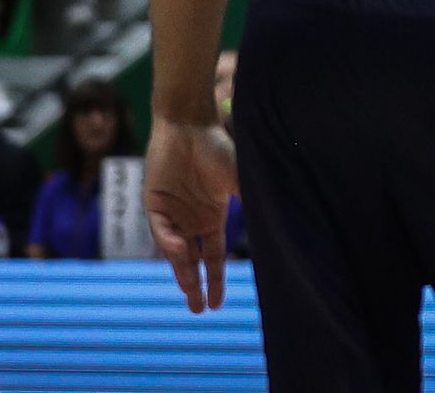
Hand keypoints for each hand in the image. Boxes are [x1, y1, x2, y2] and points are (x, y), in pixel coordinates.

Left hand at [145, 117, 236, 312]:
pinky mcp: (153, 204)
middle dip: (195, 285)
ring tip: (189, 292)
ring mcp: (172, 213)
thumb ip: (254, 202)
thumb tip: (281, 223)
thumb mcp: (241, 179)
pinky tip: (178, 253)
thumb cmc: (218, 148)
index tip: (219, 304)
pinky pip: (160, 231)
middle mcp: (191, 220)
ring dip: (181, 271)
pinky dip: (168, 243)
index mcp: (212, 216)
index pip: (213, 256)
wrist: (190, 125)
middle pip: (192, 260)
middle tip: (199, 310)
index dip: (216, 279)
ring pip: (175, 252)